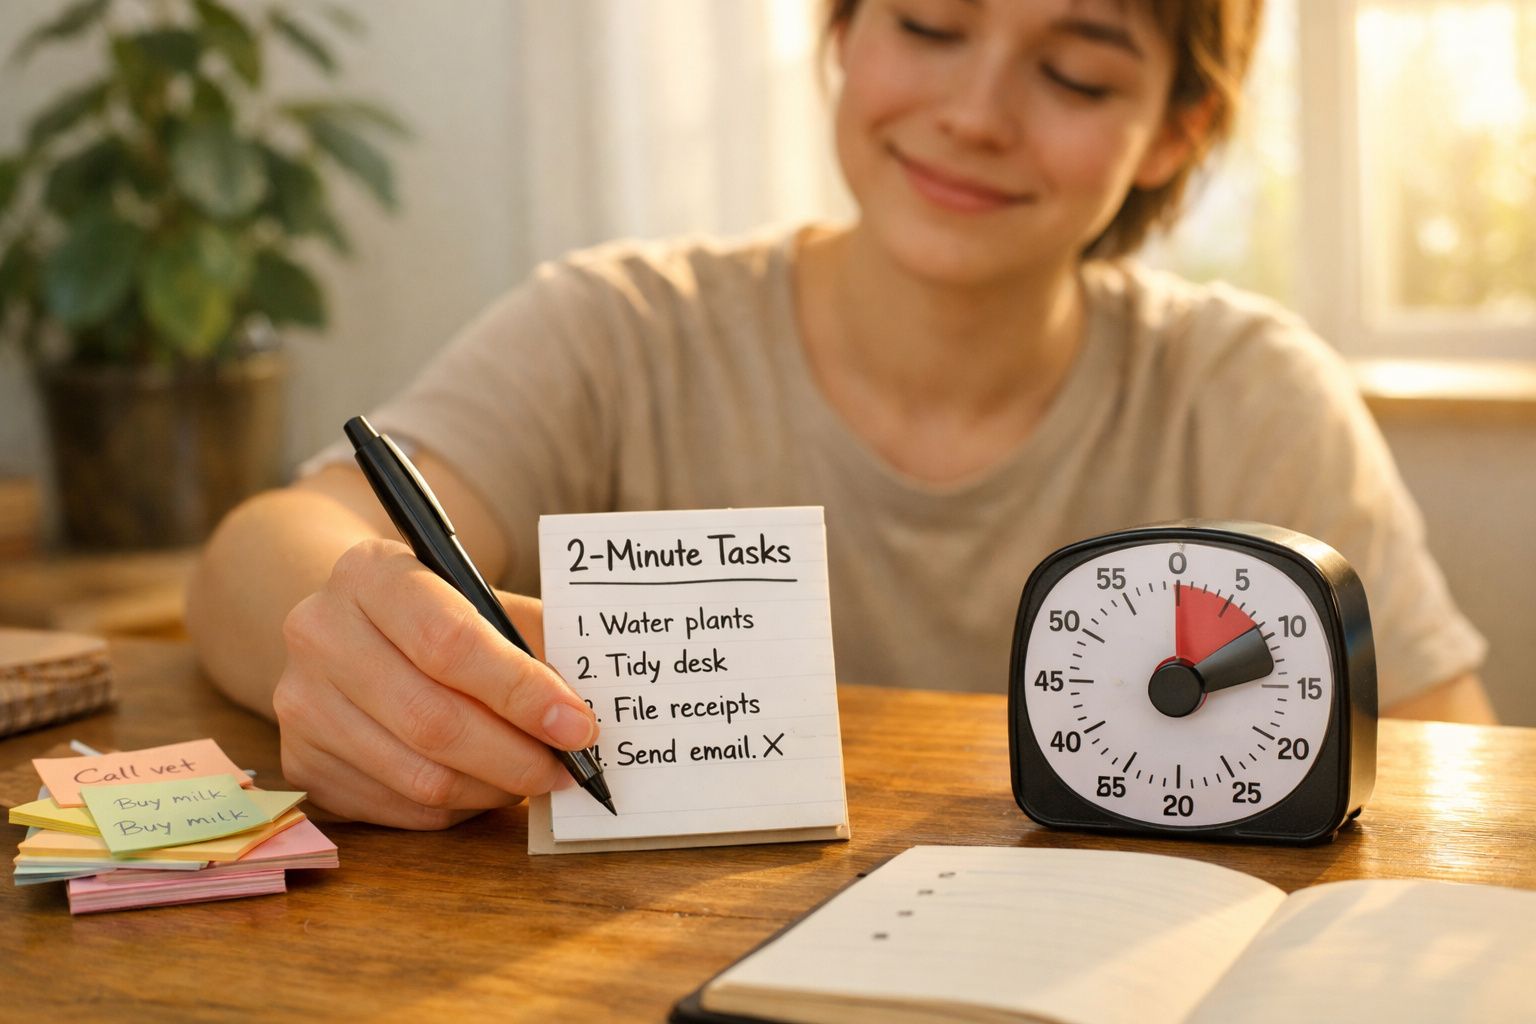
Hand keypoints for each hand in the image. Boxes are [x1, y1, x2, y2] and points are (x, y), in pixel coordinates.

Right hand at [273, 537, 599, 828]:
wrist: (350, 628)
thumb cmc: (438, 614)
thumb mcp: (486, 600)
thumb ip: (534, 641)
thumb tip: (586, 710)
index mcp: (371, 573)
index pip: (450, 641)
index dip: (521, 691)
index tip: (577, 725)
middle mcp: (319, 632)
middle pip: (432, 719)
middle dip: (516, 754)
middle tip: (566, 768)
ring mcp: (299, 702)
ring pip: (419, 776)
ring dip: (493, 787)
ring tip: (532, 776)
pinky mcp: (300, 762)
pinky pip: (399, 807)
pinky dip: (458, 807)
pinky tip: (484, 785)